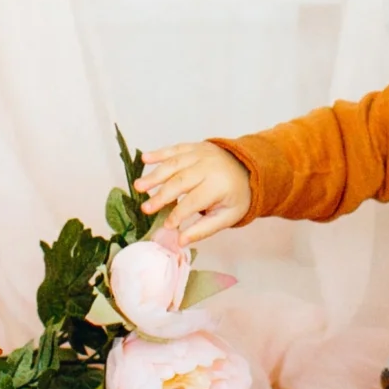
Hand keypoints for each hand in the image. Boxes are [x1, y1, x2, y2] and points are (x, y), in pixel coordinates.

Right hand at [137, 142, 252, 246]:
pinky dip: (159, 153)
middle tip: (145, 209)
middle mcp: (209, 166)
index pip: (194, 201)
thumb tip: (180, 241)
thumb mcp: (227, 217)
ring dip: (155, 175)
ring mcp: (201, 153)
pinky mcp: (194, 146)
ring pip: (174, 164)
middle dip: (161, 196)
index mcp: (219, 185)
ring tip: (138, 187)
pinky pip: (175, 149)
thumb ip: (203, 229)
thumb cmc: (235, 196)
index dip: (179, 214)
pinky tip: (144, 159)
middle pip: (180, 181)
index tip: (167, 226)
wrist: (249, 169)